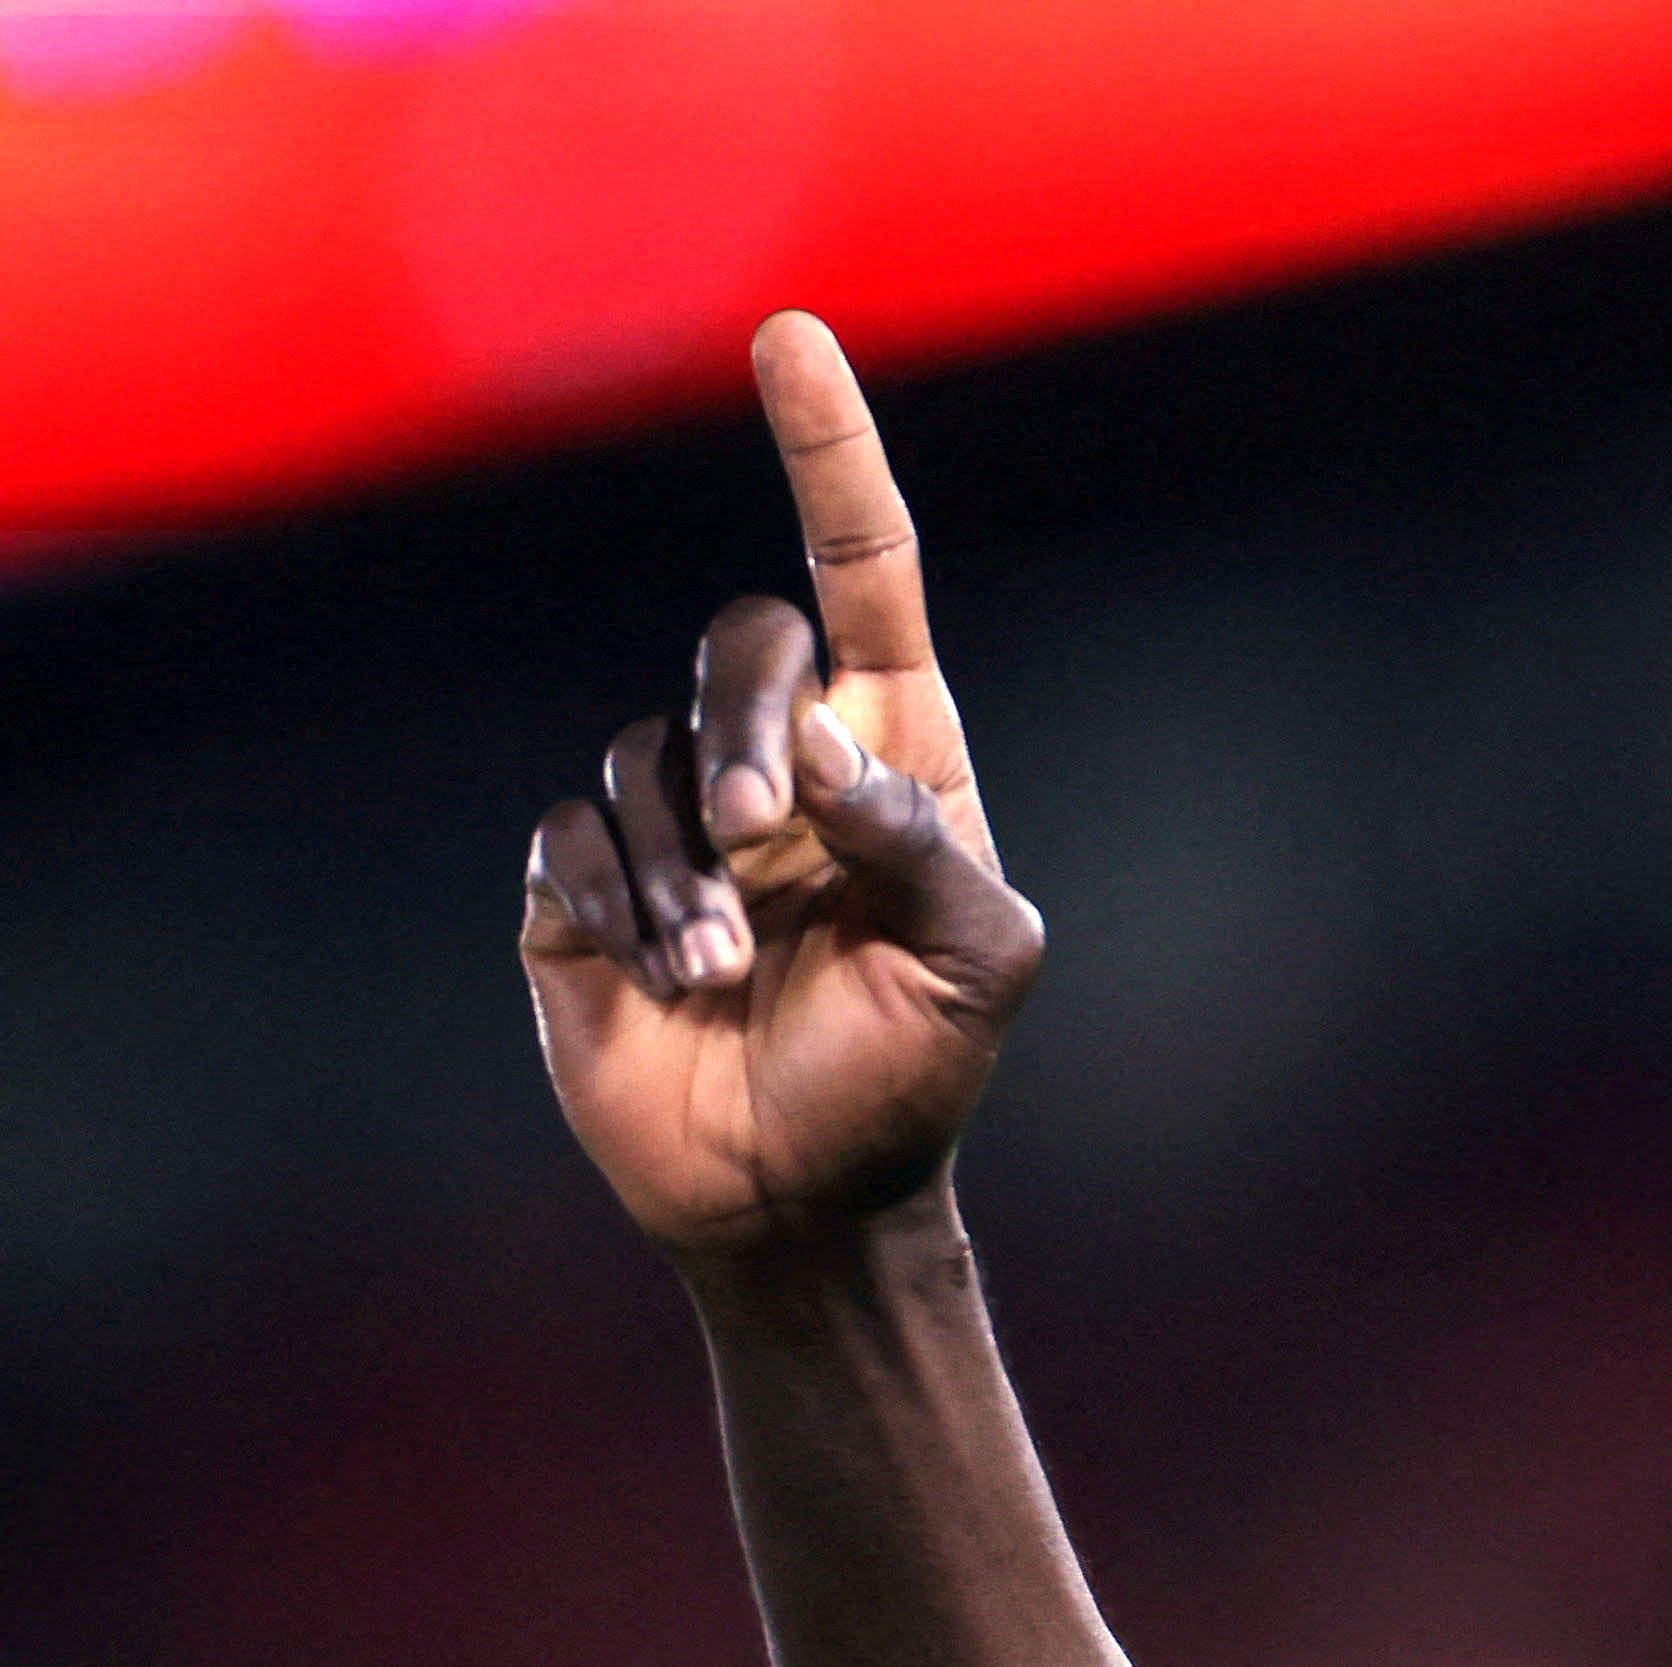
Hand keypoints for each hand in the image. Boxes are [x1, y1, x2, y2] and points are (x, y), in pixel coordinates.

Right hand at [519, 313, 1042, 1254]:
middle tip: (766, 834)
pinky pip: (571, 832)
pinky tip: (660, 981)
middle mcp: (783, 764)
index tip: (790, 337)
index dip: (829, 453)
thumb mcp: (977, 971)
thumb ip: (923, 847)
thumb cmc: (910, 1080)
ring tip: (728, 976)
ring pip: (645, 755)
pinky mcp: (583, 884)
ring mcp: (678, 820)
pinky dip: (616, 903)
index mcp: (896, 758)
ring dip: (689, 875)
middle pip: (740, 643)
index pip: (865, 572)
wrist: (804, 1202)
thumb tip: (819, 751)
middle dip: (746, 726)